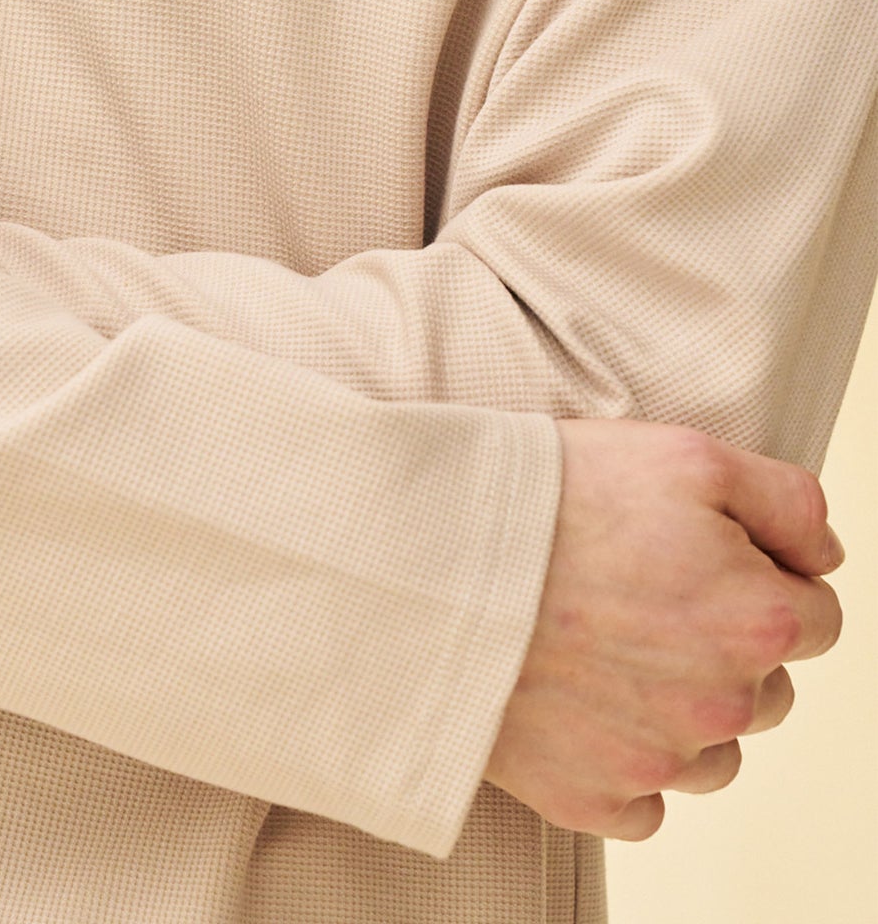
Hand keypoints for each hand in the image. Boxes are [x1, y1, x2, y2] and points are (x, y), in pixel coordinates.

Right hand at [483, 418, 844, 839]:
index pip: (815, 616)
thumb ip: (788, 501)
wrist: (432, 559)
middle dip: (722, 644)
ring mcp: (657, 762)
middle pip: (766, 689)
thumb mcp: (687, 456)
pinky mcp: (593, 800)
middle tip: (638, 591)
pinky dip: (619, 757)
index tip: (696, 554)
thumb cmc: (554, 497)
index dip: (761, 575)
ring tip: (602, 642)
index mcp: (758, 619)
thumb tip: (824, 556)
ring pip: (711, 750)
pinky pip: (642, 800)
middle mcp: (723, 704)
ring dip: (678, 707)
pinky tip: (575, 696)